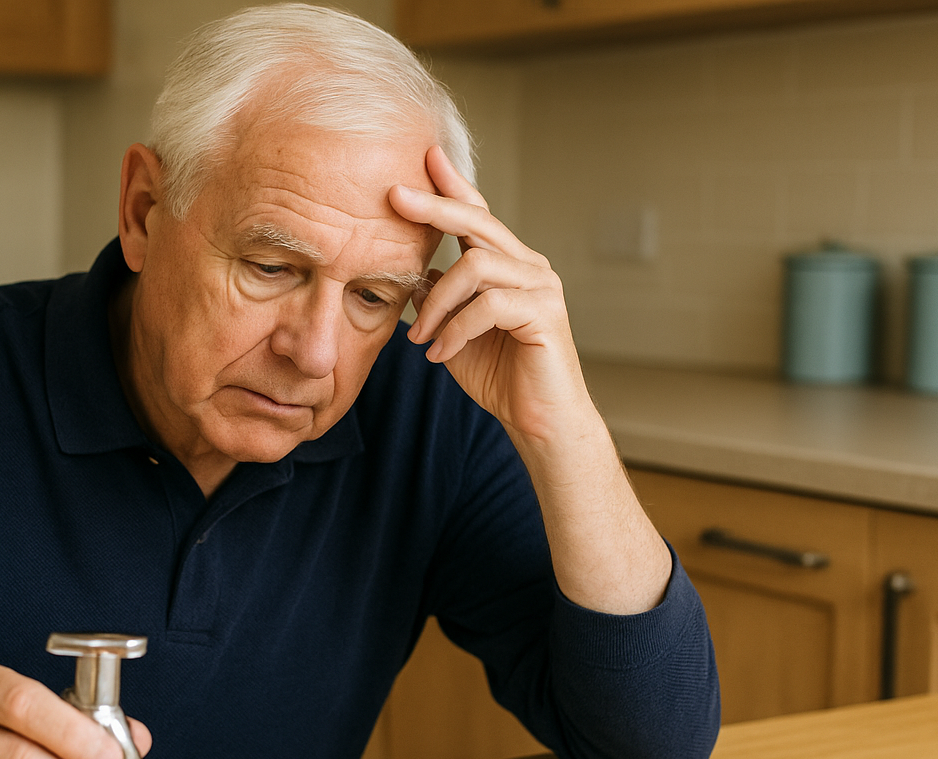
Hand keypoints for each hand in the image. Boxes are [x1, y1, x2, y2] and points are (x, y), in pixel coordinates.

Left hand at [389, 148, 670, 614]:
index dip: (451, 185)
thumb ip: (436, 300)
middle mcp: (530, 266)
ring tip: (420, 338)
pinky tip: (438, 356)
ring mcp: (541, 287)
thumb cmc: (498, 377)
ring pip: (477, 267)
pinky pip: (489, 305)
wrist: (538, 421)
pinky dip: (455, 329)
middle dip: (433, 207)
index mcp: (509, 264)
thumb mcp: (452, 332)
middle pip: (479, 222)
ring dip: (438, 303)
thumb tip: (411, 275)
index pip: (477, 215)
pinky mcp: (544, 314)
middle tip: (393, 196)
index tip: (423, 157)